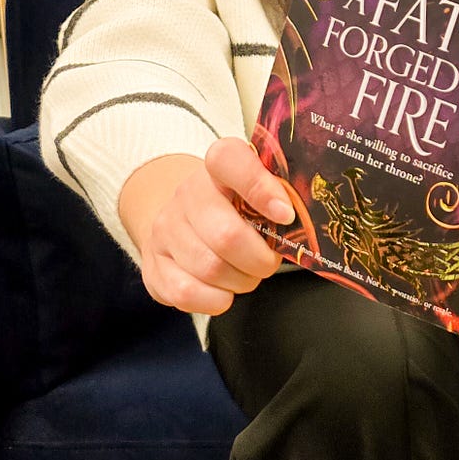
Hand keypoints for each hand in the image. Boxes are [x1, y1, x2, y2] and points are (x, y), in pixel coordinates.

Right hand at [122, 139, 289, 316]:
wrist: (183, 219)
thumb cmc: (234, 208)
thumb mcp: (257, 191)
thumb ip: (281, 197)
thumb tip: (304, 222)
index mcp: (217, 167)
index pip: (229, 159)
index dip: (260, 188)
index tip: (285, 215)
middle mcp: (186, 194)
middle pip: (226, 235)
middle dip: (259, 260)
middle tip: (268, 262)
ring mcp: (165, 229)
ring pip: (210, 269)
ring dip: (240, 281)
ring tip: (245, 274)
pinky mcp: (153, 265)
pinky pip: (186, 293)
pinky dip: (215, 300)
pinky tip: (223, 291)